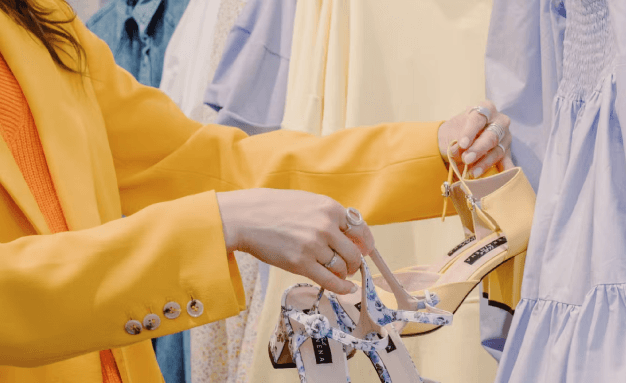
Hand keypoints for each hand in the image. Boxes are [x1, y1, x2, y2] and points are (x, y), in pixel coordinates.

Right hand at [216, 189, 374, 293]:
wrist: (244, 218)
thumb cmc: (272, 208)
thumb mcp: (307, 201)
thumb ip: (328, 215)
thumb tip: (350, 232)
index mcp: (329, 208)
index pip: (359, 229)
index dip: (365, 242)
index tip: (365, 250)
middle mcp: (325, 227)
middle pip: (354, 252)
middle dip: (355, 262)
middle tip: (351, 266)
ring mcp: (314, 246)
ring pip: (342, 267)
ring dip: (344, 274)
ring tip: (340, 274)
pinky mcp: (301, 264)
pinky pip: (330, 281)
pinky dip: (342, 287)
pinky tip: (346, 288)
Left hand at [438, 100, 513, 176]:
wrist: (459, 140)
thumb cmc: (456, 131)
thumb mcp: (451, 133)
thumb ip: (455, 141)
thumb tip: (458, 150)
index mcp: (485, 109)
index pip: (479, 119)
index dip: (470, 131)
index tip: (462, 144)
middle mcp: (499, 121)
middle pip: (491, 135)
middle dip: (479, 149)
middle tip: (466, 159)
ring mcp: (505, 137)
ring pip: (498, 150)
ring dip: (485, 162)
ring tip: (473, 173)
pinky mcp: (507, 152)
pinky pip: (507, 161)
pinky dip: (505, 170)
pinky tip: (504, 178)